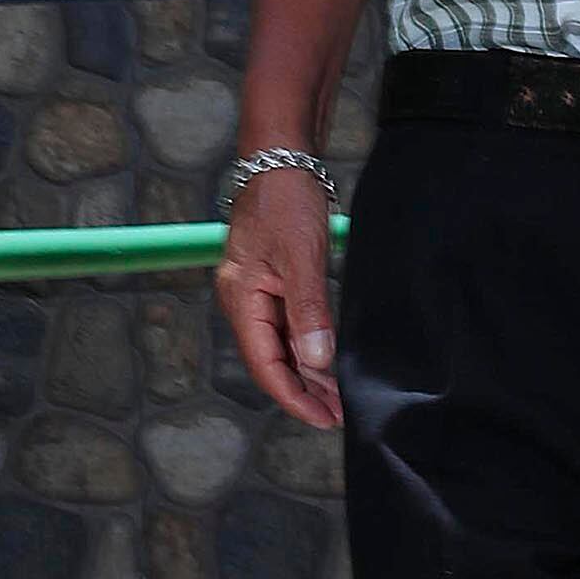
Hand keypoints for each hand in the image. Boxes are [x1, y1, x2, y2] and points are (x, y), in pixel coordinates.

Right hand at [217, 165, 342, 427]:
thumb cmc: (286, 202)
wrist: (281, 159)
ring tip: (337, 396)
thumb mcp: (301, 257)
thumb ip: (309, 311)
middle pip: (271, 361)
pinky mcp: (274, 283)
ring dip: (307, 373)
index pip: (264, 365)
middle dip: (303, 391)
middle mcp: (244, 301)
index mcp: (241, 299)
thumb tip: (318, 362)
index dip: (293, 397)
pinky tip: (328, 360)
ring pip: (281, 347)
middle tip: (338, 415)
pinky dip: (308, 348)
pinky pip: (288, 327)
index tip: (322, 418)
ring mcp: (257, 293)